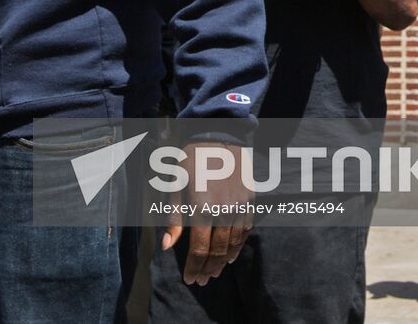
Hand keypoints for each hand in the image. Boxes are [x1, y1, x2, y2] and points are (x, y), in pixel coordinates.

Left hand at [160, 142, 252, 284]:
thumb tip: (167, 246)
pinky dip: (238, 246)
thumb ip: (173, 217)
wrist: (220, 135)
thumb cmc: (190, 159)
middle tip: (202, 281)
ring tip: (214, 273)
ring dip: (223, 261)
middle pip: (217, 251)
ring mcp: (240, 207)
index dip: (194, 267)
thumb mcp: (175, 184)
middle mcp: (224, 211)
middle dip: (208, 269)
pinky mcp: (250, 201)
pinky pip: (245, 230)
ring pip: (233, 244)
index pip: (199, 249)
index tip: (189, 279)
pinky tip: (230, 254)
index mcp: (202, 208)